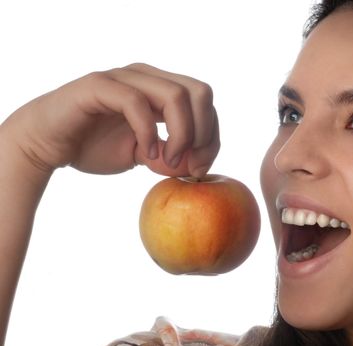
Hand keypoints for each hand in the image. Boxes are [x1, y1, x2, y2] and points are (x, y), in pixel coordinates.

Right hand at [3, 63, 218, 176]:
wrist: (47, 144)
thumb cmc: (94, 146)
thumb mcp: (143, 156)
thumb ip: (170, 157)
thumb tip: (196, 166)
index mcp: (161, 88)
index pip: (205, 101)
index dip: (211, 135)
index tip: (199, 167)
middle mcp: (147, 77)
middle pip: (200, 92)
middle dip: (204, 133)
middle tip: (190, 164)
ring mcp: (124, 78)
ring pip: (175, 94)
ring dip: (181, 134)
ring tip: (166, 161)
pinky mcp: (99, 86)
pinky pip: (136, 102)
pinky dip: (148, 131)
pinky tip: (145, 153)